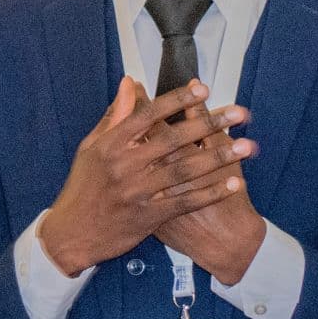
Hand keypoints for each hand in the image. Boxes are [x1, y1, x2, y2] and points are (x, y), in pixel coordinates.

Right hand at [39, 79, 252, 275]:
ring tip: (246, 146)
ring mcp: (137, 192)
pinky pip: (185, 202)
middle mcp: (124, 165)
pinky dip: (210, 192)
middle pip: (173, 139)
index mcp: (110, 144)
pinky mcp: (147, 217)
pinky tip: (233, 183)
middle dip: (210, 124)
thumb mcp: (91, 148)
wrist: (71, 235)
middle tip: (238, 114)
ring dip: (218, 157)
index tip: (203, 89)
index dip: (177, 101)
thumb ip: (114, 116)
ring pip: (184, 170)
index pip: (148, 115)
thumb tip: (129, 83)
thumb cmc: (83, 187)